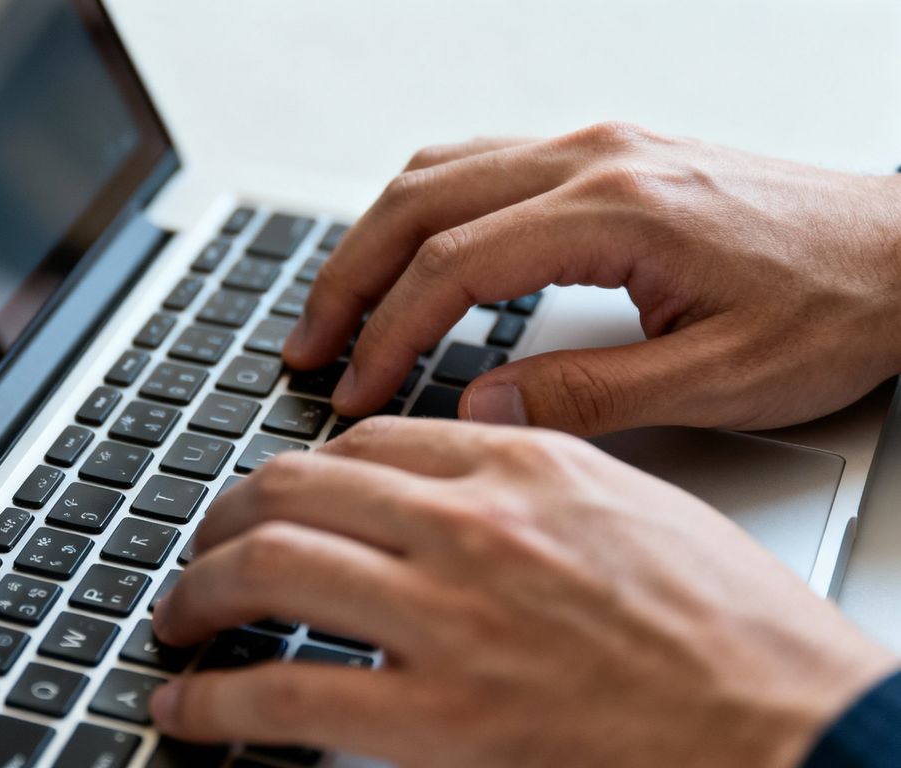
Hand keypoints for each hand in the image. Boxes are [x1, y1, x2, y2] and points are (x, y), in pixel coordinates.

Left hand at [148, 418, 897, 766]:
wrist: (799, 729)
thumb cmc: (737, 633)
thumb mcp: (635, 509)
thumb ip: (536, 475)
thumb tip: (458, 463)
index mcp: (526, 466)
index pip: (370, 440)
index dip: (303, 467)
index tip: (279, 494)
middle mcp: (475, 525)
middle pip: (298, 487)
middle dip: (228, 516)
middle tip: (204, 546)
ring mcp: (451, 617)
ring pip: (273, 565)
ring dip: (202, 588)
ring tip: (180, 614)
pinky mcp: (440, 718)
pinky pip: (286, 694)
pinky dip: (216, 700)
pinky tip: (187, 708)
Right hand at [284, 123, 900, 434]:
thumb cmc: (836, 307)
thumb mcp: (721, 379)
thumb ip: (589, 396)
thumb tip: (481, 412)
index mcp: (617, 209)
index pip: (455, 265)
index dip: (390, 334)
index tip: (355, 390)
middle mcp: (593, 159)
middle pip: (420, 202)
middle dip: (348, 280)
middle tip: (306, 347)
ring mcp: (595, 149)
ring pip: (439, 172)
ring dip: (372, 241)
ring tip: (334, 310)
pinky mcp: (603, 160)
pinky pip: (477, 166)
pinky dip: (420, 216)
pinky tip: (405, 259)